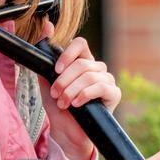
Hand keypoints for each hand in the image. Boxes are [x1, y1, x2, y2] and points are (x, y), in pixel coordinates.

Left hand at [45, 37, 120, 158]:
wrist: (66, 132)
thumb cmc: (58, 107)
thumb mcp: (47, 81)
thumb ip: (46, 58)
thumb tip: (47, 26)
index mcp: (82, 62)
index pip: (80, 44)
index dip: (68, 54)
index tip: (56, 70)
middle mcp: (96, 68)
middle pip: (82, 63)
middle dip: (64, 80)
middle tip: (56, 94)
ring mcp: (107, 80)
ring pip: (89, 75)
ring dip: (71, 90)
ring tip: (63, 102)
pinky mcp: (114, 94)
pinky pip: (101, 86)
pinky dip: (85, 94)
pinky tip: (76, 104)